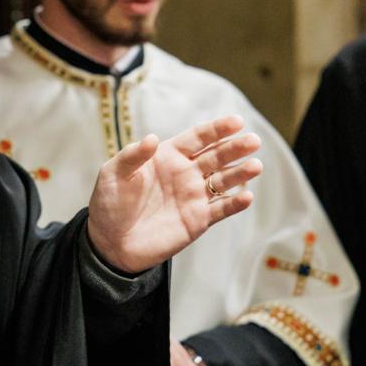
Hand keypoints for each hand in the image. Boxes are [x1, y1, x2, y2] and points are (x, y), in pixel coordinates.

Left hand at [87, 115, 260, 273]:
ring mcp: (193, 196)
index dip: (217, 129)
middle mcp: (185, 173)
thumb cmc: (109, 203)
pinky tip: (246, 196)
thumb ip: (132, 155)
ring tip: (256, 165)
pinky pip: (221, 209)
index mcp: (168, 156)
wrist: (110, 243)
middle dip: (235, 148)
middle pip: (216, 156)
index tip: (236, 121)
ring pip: (223, 180)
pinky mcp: (198, 220)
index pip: (198, 138)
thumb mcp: (113, 174)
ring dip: (240, 173)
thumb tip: (152, 137)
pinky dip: (234, 203)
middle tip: (254, 140)